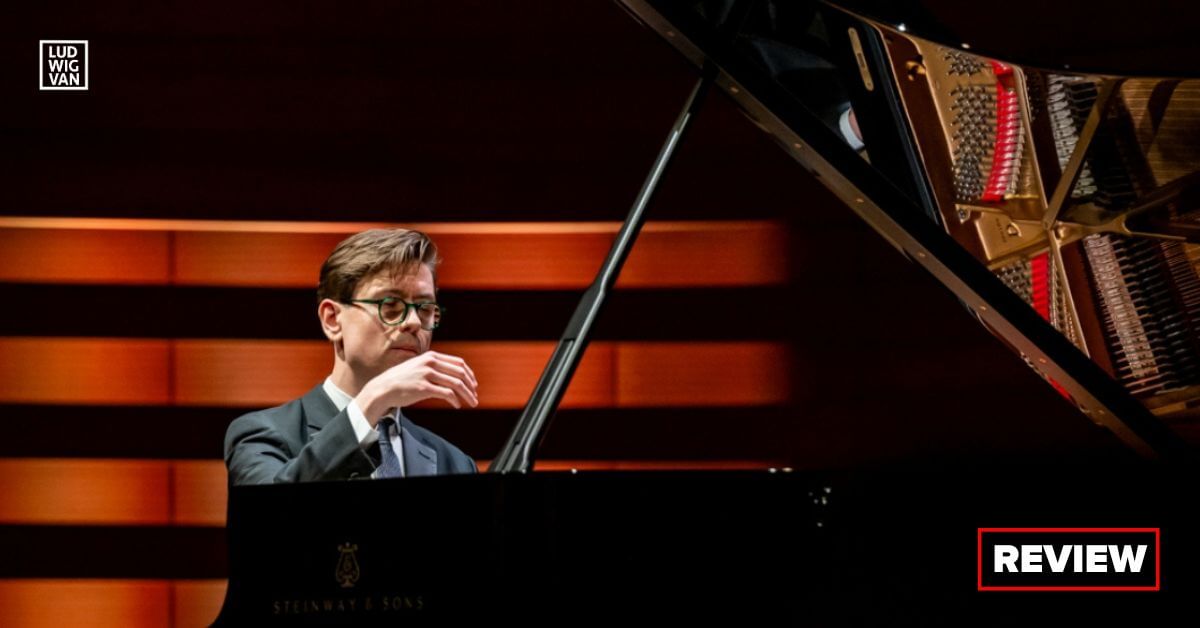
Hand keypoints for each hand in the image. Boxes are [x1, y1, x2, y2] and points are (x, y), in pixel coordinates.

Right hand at [355, 351, 478, 422]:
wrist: (383, 388)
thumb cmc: (402, 379)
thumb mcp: (418, 366)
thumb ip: (434, 367)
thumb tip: (452, 375)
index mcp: (431, 356)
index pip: (459, 363)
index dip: (469, 374)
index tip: (474, 384)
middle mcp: (430, 363)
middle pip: (460, 373)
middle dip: (471, 386)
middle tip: (475, 396)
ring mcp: (427, 374)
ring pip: (456, 384)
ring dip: (467, 394)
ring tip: (471, 403)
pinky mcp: (424, 387)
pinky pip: (446, 394)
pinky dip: (455, 400)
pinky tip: (457, 405)